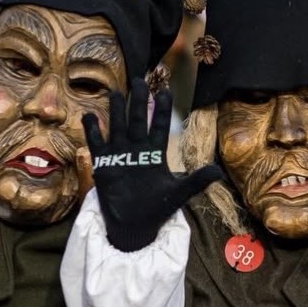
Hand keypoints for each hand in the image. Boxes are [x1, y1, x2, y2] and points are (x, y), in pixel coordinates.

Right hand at [81, 77, 222, 251]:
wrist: (134, 226)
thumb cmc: (156, 208)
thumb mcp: (178, 193)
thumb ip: (196, 181)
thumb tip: (218, 172)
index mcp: (155, 153)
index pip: (159, 126)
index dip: (162, 109)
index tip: (165, 91)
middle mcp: (137, 148)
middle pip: (137, 119)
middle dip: (139, 100)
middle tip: (139, 80)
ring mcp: (120, 154)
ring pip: (117, 126)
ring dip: (116, 111)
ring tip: (117, 93)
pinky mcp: (104, 164)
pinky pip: (97, 143)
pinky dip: (93, 130)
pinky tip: (89, 115)